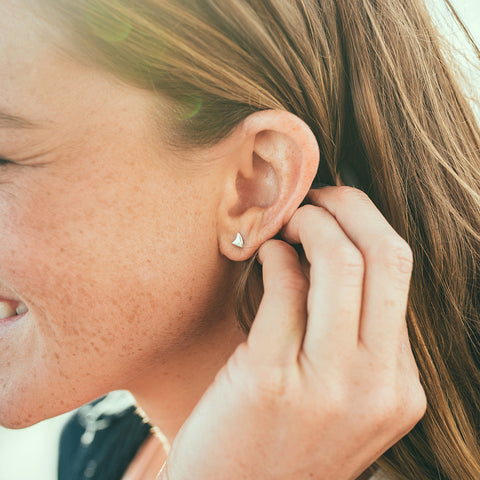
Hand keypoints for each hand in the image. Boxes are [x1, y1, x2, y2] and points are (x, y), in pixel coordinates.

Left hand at [158, 186, 426, 479]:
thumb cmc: (279, 441)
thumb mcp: (338, 398)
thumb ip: (349, 335)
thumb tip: (331, 251)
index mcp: (400, 388)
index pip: (401, 276)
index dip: (365, 227)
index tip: (336, 213)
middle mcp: (376, 387)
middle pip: (387, 257)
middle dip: (349, 207)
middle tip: (315, 198)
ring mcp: (327, 387)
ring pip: (342, 263)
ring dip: (311, 222)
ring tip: (288, 220)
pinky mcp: (271, 380)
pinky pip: (285, 286)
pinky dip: (273, 255)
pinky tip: (262, 255)